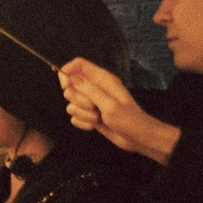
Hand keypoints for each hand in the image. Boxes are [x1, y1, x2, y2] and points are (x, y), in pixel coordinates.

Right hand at [60, 57, 180, 164]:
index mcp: (103, 79)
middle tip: (93, 106)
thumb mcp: (109, 104)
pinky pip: (74, 116)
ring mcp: (91, 102)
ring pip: (71, 103)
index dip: (68, 72)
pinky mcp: (88, 115)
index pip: (78, 65)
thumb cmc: (128, 119)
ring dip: (82, 113)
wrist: (137, 138)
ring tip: (97, 117)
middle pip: (71, 85)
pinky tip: (94, 126)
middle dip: (77, 99)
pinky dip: (82, 123)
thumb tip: (71, 77)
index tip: (65, 86)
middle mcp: (95, 88)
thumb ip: (90, 90)